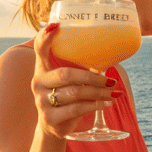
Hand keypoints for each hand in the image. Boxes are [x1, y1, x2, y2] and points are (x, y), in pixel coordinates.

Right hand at [32, 24, 119, 138]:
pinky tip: (107, 103)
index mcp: (42, 69)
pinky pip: (76, 109)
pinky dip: (95, 105)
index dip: (45, 37)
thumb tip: (109, 55)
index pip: (40, 49)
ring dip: (98, 93)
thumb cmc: (65, 96)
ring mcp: (42, 101)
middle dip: (92, 77)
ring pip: (75, 93)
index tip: (56, 25)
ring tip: (113, 92)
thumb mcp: (68, 81)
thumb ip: (80, 68)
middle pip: (66, 74)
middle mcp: (38, 83)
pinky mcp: (50, 118)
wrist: (52, 126)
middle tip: (110, 80)